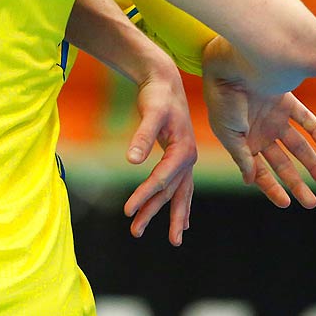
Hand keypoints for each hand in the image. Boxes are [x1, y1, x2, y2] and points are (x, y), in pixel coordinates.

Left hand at [119, 66, 198, 245]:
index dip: (144, 195)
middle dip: (154, 214)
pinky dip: (179, 204)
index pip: (162, 179)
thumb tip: (131, 160)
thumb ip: (142, 136)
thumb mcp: (150, 112)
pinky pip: (180, 187)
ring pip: (175, 193)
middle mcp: (188, 159)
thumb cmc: (157, 95)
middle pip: (171, 193)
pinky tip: (181, 222)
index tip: (127, 210)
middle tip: (136, 233)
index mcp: (183, 150)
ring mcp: (185, 160)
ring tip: (147, 234)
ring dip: (164, 215)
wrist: (164, 81)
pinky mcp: (178, 158)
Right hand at [202, 44, 315, 208]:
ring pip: (299, 148)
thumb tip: (251, 181)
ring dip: (313, 165)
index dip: (272, 189)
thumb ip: (242, 158)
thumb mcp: (228, 135)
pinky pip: (307, 121)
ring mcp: (274, 119)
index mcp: (244, 144)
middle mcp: (261, 134)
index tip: (286, 204)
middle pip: (283, 164)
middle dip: (297, 184)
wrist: (229, 66)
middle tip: (312, 203)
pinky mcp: (286, 102)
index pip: (261, 172)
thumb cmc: (223, 101)